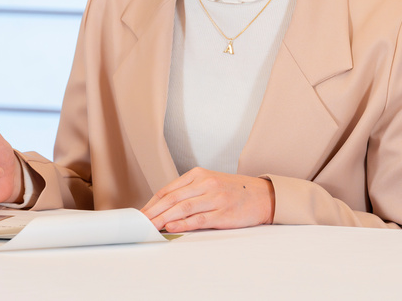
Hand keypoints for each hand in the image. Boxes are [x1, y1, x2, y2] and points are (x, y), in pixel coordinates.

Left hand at [141, 167, 274, 232]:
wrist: (262, 196)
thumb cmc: (233, 191)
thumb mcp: (209, 183)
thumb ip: (189, 192)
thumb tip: (164, 208)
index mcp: (199, 175)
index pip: (168, 189)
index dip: (152, 203)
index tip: (140, 214)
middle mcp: (205, 184)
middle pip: (172, 199)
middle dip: (153, 212)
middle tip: (139, 223)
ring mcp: (214, 198)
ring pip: (182, 208)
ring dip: (163, 219)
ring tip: (150, 227)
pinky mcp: (222, 213)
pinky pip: (198, 219)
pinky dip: (182, 224)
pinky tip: (171, 227)